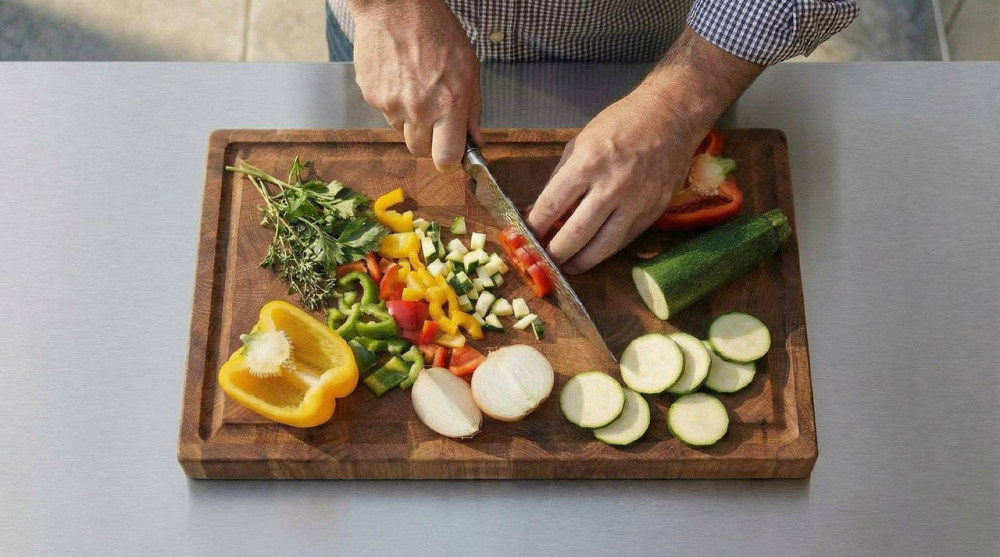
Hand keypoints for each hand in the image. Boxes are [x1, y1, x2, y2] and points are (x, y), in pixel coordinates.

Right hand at [350, 0, 481, 172]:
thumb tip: (475, 141)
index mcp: (450, 103)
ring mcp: (392, 104)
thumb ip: (472, 110)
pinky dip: (392, 102)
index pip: (446, 158)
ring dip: (409, 120)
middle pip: (419, 151)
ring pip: (401, 132)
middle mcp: (419, 108)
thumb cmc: (436, 31)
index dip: (448, 162)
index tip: (450, 158)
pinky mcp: (372, 96)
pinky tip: (399, 77)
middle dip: (428, 142)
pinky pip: (385, 113)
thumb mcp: (468, 68)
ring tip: (414, 87)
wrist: (395, 6)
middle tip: (433, 118)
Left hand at [526, 92, 701, 273]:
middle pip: (575, 234)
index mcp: (587, 164)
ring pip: (603, 247)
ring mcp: (636, 202)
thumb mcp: (580, 142)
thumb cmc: (621, 124)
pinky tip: (593, 253)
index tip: (527, 237)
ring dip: (580, 262)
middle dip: (554, 253)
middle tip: (544, 260)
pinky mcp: (654, 211)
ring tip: (567, 267)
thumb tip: (542, 210)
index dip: (535, 227)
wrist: (671, 116)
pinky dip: (606, 250)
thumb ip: (561, 178)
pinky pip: (625, 239)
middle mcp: (612, 187)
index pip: (551, 206)